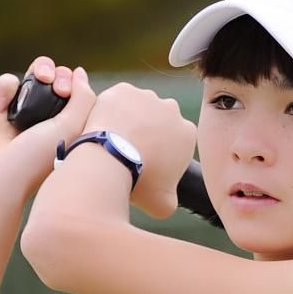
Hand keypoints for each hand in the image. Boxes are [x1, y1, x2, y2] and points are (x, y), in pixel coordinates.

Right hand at [0, 57, 95, 202]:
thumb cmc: (37, 160)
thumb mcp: (71, 129)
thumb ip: (83, 98)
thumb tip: (80, 73)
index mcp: (68, 127)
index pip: (78, 94)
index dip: (77, 86)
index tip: (69, 94)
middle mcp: (46, 119)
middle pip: (57, 80)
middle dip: (59, 75)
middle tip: (57, 87)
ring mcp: (21, 113)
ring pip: (34, 76)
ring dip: (40, 69)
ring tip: (41, 78)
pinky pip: (7, 83)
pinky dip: (8, 86)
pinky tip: (7, 105)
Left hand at [83, 83, 196, 218]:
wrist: (110, 161)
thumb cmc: (139, 182)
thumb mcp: (164, 204)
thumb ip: (171, 200)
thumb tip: (168, 201)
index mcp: (187, 133)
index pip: (178, 140)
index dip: (164, 152)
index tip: (149, 163)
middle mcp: (172, 109)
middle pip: (160, 121)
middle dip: (150, 133)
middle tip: (131, 152)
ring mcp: (146, 96)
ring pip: (139, 108)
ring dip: (131, 120)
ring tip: (114, 140)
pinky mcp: (122, 90)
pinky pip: (118, 100)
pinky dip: (112, 111)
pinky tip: (105, 127)